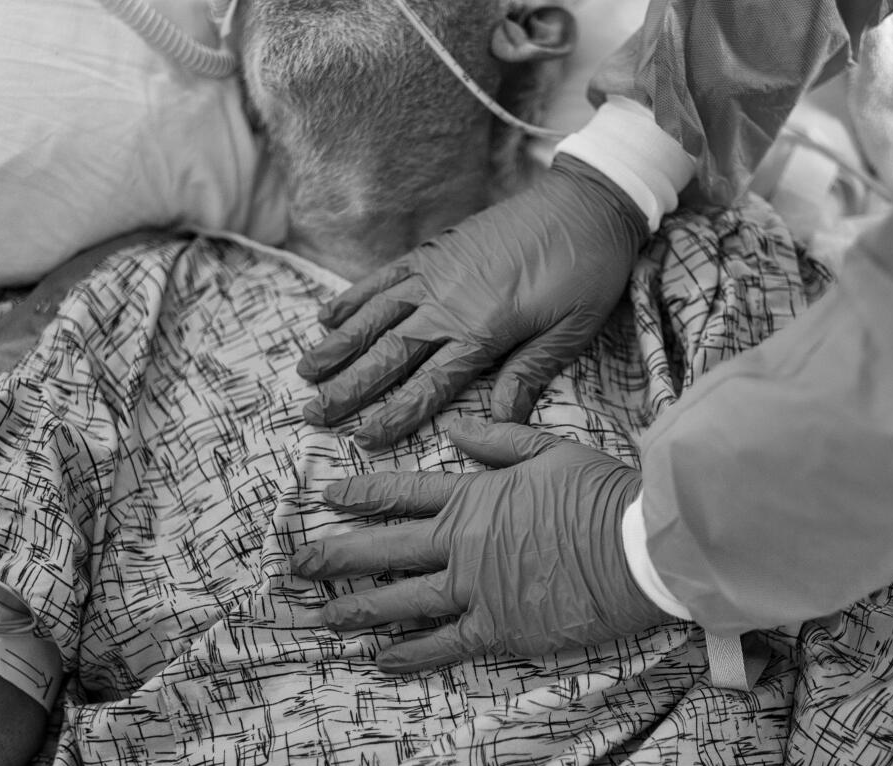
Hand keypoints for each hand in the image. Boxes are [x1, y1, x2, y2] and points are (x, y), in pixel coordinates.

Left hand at [293, 419, 669, 671]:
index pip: (402, 491)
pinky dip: (409, 653)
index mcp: (475, 494)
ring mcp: (476, 588)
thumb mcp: (550, 449)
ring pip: (401, 599)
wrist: (639, 546)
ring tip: (319, 615)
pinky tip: (379, 660)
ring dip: (355, 608)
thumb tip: (452, 424)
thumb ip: (497, 438)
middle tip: (294, 564)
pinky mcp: (500, 627)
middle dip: (334, 555)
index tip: (325, 496)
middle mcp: (463, 541)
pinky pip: (443, 643)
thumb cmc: (602, 493)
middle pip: (384, 547)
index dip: (359, 492)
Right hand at [298, 155, 647, 449]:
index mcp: (483, 330)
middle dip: (348, 388)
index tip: (361, 438)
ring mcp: (435, 272)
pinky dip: (354, 296)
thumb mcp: (572, 331)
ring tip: (304, 372)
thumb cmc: (588, 269)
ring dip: (338, 346)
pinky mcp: (436, 249)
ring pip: (374, 316)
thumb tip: (498, 420)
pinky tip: (327, 315)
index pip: (428, 384)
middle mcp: (447, 302)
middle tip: (311, 414)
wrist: (588, 200)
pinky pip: (384, 277)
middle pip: (387, 354)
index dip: (393, 414)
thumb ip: (529, 373)